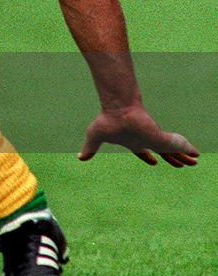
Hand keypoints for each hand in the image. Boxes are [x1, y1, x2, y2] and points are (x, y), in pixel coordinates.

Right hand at [78, 104, 199, 167]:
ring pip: (172, 150)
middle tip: (181, 166)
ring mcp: (155, 139)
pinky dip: (188, 150)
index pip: (142, 151)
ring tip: (194, 163)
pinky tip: (196, 155)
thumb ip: (90, 149)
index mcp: (132, 141)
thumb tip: (79, 158)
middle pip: (161, 152)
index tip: (154, 162)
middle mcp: (146, 140)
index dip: (147, 157)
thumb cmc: (108, 120)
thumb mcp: (96, 136)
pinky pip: (179, 145)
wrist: (118, 110)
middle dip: (171, 159)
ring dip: (183, 157)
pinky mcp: (162, 137)